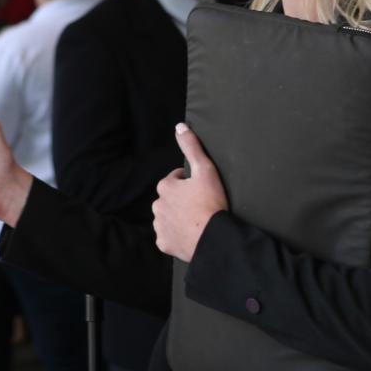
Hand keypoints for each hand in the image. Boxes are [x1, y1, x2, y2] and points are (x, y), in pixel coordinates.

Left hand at [153, 124, 227, 261]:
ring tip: (196, 221)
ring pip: (168, 217)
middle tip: (200, 206)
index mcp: (165, 187)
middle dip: (182, 200)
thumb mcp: (205, 169)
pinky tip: (190, 235)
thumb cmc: (211, 203)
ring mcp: (159, 226)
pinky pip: (168, 236)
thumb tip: (180, 127)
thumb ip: (191, 147)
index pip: (176, 180)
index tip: (201, 189)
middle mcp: (157, 206)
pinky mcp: (164, 243)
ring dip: (178, 217)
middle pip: (170, 199)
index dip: (190, 183)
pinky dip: (176, 235)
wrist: (213, 238)